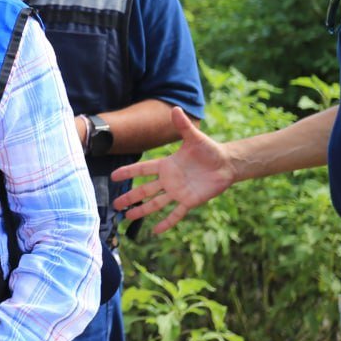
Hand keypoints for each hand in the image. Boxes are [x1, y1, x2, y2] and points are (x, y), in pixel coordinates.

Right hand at [110, 106, 233, 233]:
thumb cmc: (209, 149)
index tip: (114, 176)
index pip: (143, 169)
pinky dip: (166, 222)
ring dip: (142, 210)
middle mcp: (169, 180)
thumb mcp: (195, 137)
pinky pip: (176, 213)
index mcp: (167, 165)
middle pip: (144, 190)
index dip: (129, 172)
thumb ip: (183, 126)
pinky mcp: (189, 201)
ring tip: (128, 217)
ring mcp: (177, 192)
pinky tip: (156, 230)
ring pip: (155, 203)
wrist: (226, 164)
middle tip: (115, 204)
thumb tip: (176, 109)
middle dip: (130, 197)